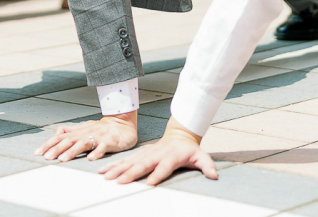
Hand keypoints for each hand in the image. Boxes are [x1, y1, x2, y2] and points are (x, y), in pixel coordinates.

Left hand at [35, 110, 138, 161]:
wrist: (122, 123)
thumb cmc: (101, 129)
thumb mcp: (83, 129)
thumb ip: (70, 131)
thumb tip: (56, 133)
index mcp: (78, 132)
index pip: (60, 137)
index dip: (49, 144)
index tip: (38, 153)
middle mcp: (86, 133)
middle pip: (69, 140)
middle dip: (57, 148)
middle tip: (47, 157)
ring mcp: (97, 137)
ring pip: (83, 144)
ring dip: (72, 151)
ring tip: (63, 159)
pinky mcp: (109, 142)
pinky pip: (103, 147)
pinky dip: (96, 153)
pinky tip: (90, 159)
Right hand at [99, 118, 216, 183]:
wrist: (179, 135)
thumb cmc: (189, 149)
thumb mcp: (201, 156)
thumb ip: (207, 165)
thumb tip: (214, 175)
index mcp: (170, 156)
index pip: (163, 167)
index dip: (157, 175)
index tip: (150, 183)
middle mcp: (155, 155)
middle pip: (142, 165)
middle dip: (130, 173)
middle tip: (120, 181)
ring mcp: (145, 154)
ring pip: (129, 162)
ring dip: (117, 169)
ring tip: (106, 177)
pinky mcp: (139, 155)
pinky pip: (124, 160)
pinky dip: (113, 165)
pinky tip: (104, 171)